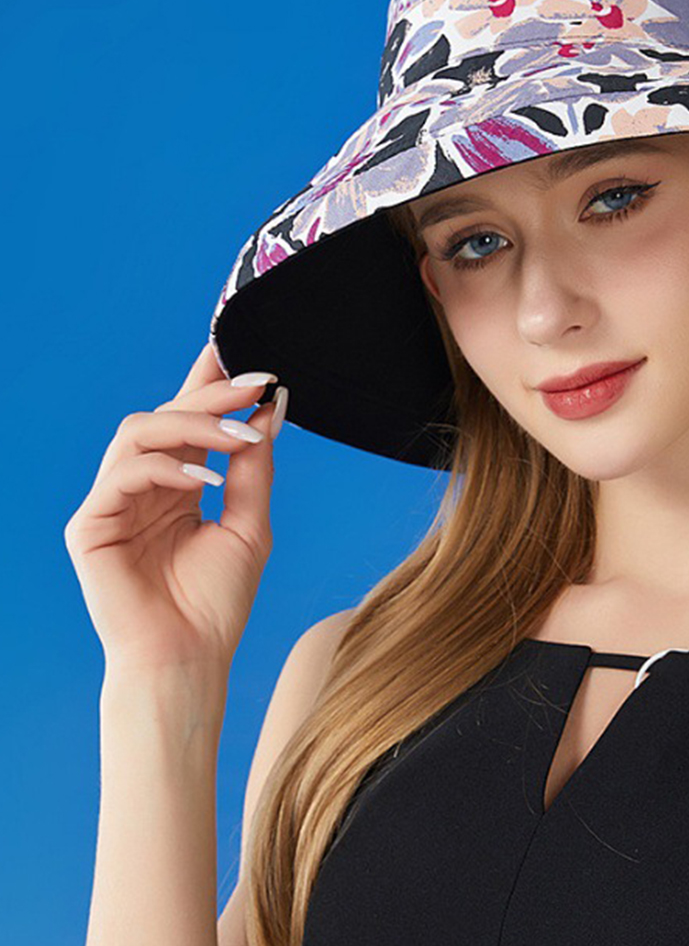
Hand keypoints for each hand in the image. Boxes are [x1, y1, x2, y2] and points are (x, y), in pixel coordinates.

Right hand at [64, 341, 283, 677]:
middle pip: (168, 414)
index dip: (210, 381)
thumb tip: (272, 405)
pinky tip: (207, 479)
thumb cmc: (216, 601)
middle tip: (256, 383)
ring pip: (141, 430)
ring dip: (195, 424)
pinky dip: (168, 466)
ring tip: (240, 437)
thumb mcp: (250, 523)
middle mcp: (142, 485)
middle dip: (213, 394)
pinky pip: (123, 472)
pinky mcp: (91, 524)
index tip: (244, 353)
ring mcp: (113, 502)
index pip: (189, 418)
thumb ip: (254, 466)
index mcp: (177, 483)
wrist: (190, 659)